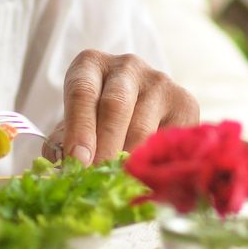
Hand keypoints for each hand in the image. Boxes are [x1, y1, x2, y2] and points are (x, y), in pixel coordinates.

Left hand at [49, 49, 199, 164]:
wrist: (138, 109)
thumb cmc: (95, 119)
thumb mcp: (73, 123)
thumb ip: (63, 142)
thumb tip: (64, 166)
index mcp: (91, 65)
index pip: (82, 92)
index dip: (79, 128)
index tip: (77, 160)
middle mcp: (127, 66)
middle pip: (115, 105)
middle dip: (105, 146)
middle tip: (98, 177)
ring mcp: (159, 81)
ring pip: (142, 127)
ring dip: (128, 160)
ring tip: (117, 183)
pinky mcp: (184, 102)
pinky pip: (167, 138)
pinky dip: (154, 161)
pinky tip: (143, 175)